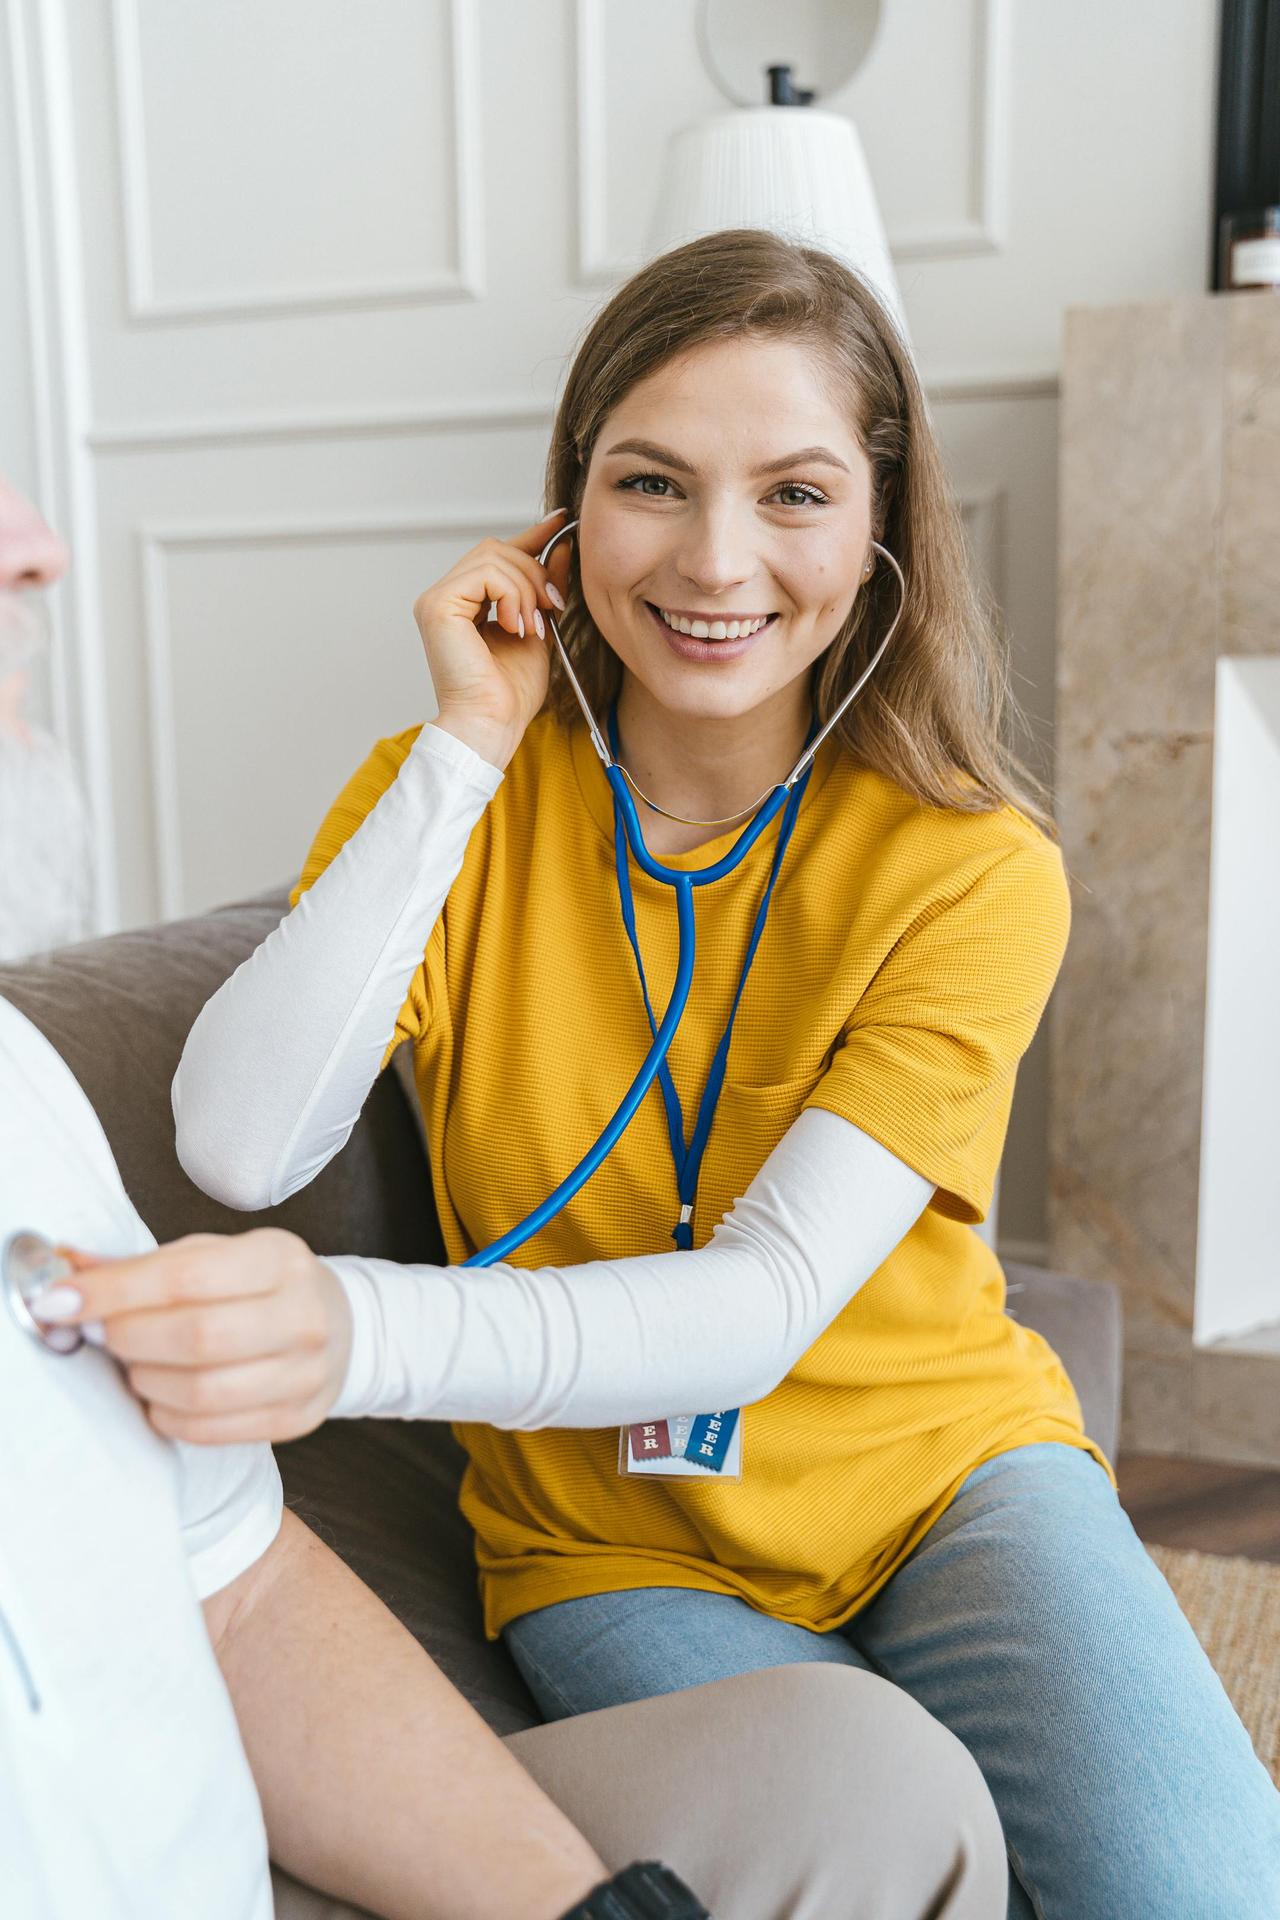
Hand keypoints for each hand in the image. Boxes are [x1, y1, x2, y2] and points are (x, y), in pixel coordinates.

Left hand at [33, 1229, 352, 1443]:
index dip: (116, 1291)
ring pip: (201, 1391)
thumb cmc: (261, 1286)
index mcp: (280, 1258)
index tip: (63, 1299)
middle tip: (102, 1333)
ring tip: (136, 1363)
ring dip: (146, 1380)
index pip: (186, 1277)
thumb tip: (70, 1270)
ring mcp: (306, 1372)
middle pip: (196, 1337)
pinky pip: (211, 1430)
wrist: (338, 1324)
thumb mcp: (216, 1256)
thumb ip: (147, 1266)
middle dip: (129, 1337)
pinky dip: (168, 1415)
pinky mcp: (296, 1418)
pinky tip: (161, 1394)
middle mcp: (303, 1314)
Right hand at [414, 507, 572, 765]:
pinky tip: (516, 626)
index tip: (561, 522)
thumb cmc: (510, 693)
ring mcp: (438, 599)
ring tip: (532, 626)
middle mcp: (447, 596)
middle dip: (535, 572)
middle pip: (497, 549)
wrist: (492, 725)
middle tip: (551, 608)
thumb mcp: (540, 627)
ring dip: (527, 588)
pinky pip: (486, 573)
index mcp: (466, 603)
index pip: (498, 554)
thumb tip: (560, 545)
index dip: (531, 536)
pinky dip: (512, 595)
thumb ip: (546, 587)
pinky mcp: (438, 605)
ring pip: (494, 556)